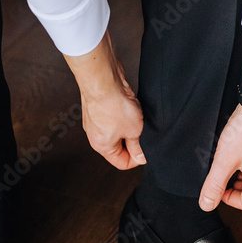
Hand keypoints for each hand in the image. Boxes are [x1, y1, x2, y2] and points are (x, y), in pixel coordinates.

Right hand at [63, 30, 144, 169]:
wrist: (103, 79)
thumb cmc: (114, 106)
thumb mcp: (134, 131)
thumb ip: (137, 146)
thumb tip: (140, 157)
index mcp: (102, 146)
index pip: (121, 163)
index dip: (136, 159)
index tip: (146, 150)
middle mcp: (95, 135)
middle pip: (118, 146)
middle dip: (133, 140)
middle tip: (143, 131)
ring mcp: (95, 120)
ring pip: (116, 130)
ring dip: (128, 125)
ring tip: (136, 116)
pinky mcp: (98, 107)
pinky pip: (113, 116)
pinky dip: (123, 113)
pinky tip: (129, 105)